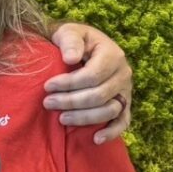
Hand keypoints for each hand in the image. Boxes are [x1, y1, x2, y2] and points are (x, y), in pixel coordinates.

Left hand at [44, 23, 132, 142]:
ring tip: (61, 118)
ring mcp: (125, 90)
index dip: (69, 84)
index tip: (47, 87)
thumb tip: (70, 59)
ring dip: (84, 118)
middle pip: (99, 95)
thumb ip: (69, 41)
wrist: (82, 46)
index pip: (92, 75)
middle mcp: (123, 73)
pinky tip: (96, 139)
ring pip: (109, 110)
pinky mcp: (124, 104)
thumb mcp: (68, 32)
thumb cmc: (72, 40)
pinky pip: (123, 121)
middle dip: (71, 102)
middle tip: (47, 103)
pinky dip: (111, 132)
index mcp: (112, 54)